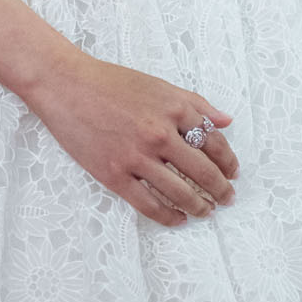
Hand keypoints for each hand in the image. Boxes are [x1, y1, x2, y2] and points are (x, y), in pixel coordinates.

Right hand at [29, 54, 238, 226]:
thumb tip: (226, 120)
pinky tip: (178, 219)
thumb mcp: (159, 85)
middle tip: (228, 199)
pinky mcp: (114, 174)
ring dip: (199, 206)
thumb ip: (195, 103)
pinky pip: (148, 204)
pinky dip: (168, 216)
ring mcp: (136, 156)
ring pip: (179, 192)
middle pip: (202, 170)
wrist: (67, 86)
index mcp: (174, 108)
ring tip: (206, 212)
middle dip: (220, 189)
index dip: (228, 161)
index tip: (233, 173)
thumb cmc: (112, 82)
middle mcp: (159, 133)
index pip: (213, 142)